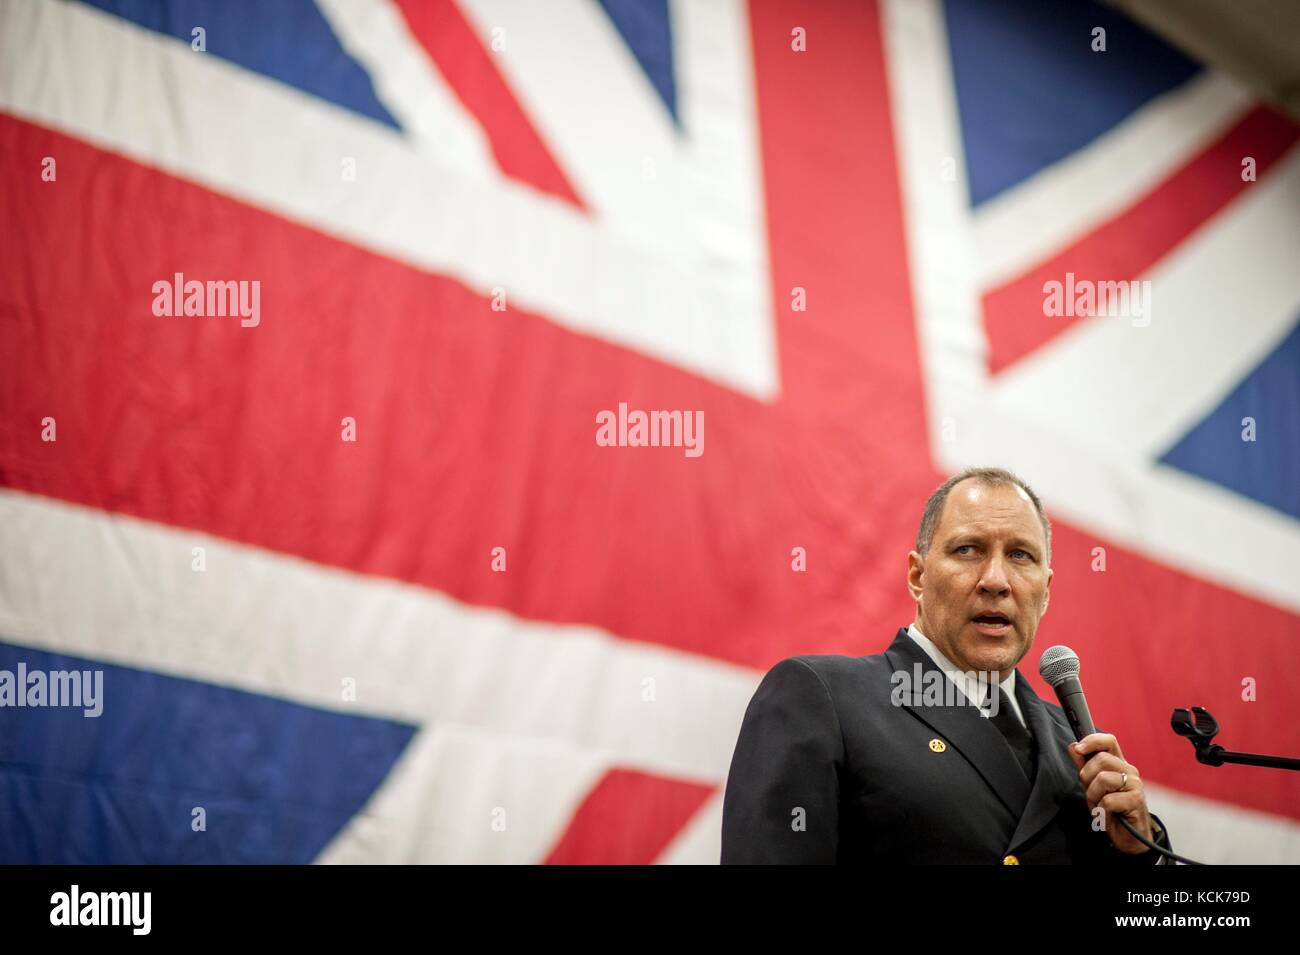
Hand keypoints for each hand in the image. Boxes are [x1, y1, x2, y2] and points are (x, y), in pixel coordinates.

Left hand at [1067, 733, 1152, 854]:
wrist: (1129, 837)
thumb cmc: (1110, 809)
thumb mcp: (1092, 785)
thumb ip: (1083, 765)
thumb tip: (1073, 746)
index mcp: (1119, 764)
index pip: (1109, 741)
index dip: (1092, 741)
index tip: (1079, 749)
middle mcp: (1129, 770)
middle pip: (1101, 759)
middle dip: (1087, 777)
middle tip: (1092, 793)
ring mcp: (1135, 785)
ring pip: (1102, 779)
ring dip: (1093, 795)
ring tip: (1100, 805)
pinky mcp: (1136, 800)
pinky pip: (1107, 800)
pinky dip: (1101, 810)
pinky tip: (1108, 814)